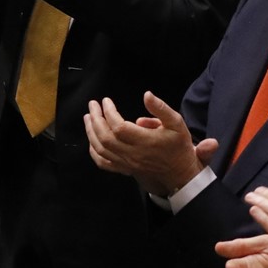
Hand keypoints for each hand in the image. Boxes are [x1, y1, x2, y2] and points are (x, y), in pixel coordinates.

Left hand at [83, 92, 215, 196]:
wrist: (180, 172)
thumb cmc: (178, 146)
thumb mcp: (176, 123)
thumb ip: (161, 108)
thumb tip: (147, 95)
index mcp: (144, 141)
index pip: (118, 127)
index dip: (109, 113)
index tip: (105, 101)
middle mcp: (133, 154)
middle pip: (105, 137)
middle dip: (95, 119)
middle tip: (92, 105)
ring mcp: (126, 163)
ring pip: (101, 149)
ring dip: (91, 132)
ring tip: (88, 117)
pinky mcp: (124, 168)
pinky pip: (103, 162)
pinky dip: (93, 151)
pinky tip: (91, 139)